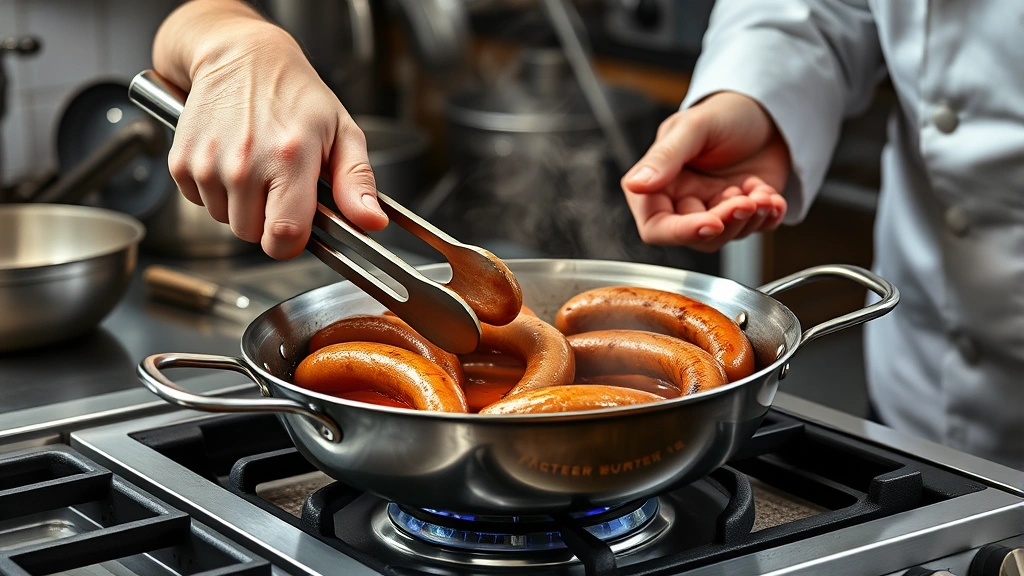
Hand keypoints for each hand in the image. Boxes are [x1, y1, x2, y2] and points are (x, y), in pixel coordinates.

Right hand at [153, 0, 386, 258]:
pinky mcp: (181, 162)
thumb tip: (372, 222)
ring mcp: (208, 163)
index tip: (298, 227)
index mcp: (290, 158)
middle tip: (279, 183)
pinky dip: (216, 191)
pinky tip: (230, 160)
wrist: (240, 55)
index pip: (284, 237)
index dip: (292, 242)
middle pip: (252, 234)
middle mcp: (245, 163)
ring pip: (225, 221)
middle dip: (268, 219)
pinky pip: (200, 203)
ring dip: (241, 205)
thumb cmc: (295, 94)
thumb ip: (357, 182)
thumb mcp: (342, 132)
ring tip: (256, 166)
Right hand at [621, 92, 789, 251]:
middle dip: (725, 221)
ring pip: (726, 237)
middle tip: (746, 201)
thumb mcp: (693, 126)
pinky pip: (754, 231)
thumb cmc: (725, 112)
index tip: (712, 223)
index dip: (682, 232)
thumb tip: (635, 185)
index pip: (657, 227)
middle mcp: (683, 201)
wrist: (766, 110)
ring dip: (749, 218)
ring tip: (761, 192)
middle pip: (696, 237)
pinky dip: (767, 217)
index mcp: (658, 185)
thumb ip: (665, 157)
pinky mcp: (742, 212)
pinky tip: (770, 194)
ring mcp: (714, 208)